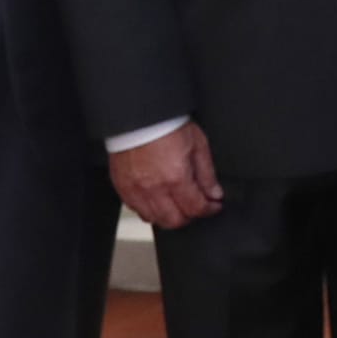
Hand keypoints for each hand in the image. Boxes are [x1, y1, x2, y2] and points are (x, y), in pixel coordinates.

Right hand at [105, 122, 226, 230]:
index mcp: (176, 178)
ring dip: (169, 216)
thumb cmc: (167, 125)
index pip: (195, 208)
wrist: (139, 116)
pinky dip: (149, 210)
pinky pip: (136, 210)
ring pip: (154, 219)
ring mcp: (135, 190)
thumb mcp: (198, 145)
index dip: (209, 209)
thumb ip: (207, 173)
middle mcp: (154, 188)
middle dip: (190, 216)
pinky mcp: (122, 187)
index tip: (213, 206)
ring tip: (177, 205)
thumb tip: (214, 193)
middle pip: (174, 221)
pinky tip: (157, 200)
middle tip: (196, 206)